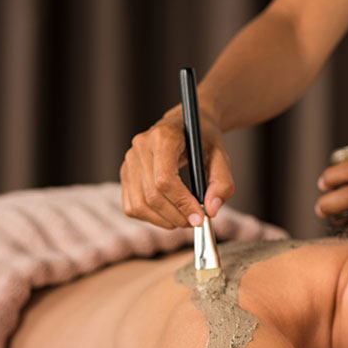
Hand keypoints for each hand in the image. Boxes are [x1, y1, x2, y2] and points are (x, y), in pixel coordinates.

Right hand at [120, 106, 234, 228]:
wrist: (187, 126)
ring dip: (165, 220)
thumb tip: (211, 211)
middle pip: (152, 196)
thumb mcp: (221, 157)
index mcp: (164, 137)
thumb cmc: (204, 141)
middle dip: (176, 216)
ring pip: (140, 205)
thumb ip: (222, 183)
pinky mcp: (125, 174)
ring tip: (185, 218)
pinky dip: (152, 218)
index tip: (200, 218)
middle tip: (196, 222)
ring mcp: (129, 161)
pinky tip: (170, 213)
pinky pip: (132, 207)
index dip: (182, 203)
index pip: (165, 179)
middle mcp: (140, 147)